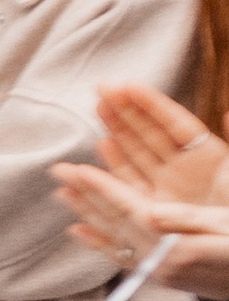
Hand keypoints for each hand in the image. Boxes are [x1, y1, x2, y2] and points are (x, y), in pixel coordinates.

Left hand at [54, 163, 228, 292]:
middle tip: (56, 171)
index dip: (103, 188)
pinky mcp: (161, 279)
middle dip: (85, 195)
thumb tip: (151, 213)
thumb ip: (188, 221)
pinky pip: (121, 257)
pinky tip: (78, 231)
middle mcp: (161, 264)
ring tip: (61, 192)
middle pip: (114, 223)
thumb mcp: (225, 229)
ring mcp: (158, 274)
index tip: (76, 169)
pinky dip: (98, 242)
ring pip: (113, 238)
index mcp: (177, 249)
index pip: (130, 211)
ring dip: (86, 213)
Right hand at [91, 83, 228, 210]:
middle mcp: (183, 172)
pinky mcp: (153, 215)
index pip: (175, 125)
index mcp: (208, 157)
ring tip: (94, 119)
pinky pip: (125, 196)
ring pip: (133, 160)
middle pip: (148, 136)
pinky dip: (105, 184)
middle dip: (124, 113)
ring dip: (113, 139)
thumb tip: (228, 111)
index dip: (151, 104)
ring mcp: (167, 192)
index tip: (128, 85)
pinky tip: (86, 172)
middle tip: (101, 91)